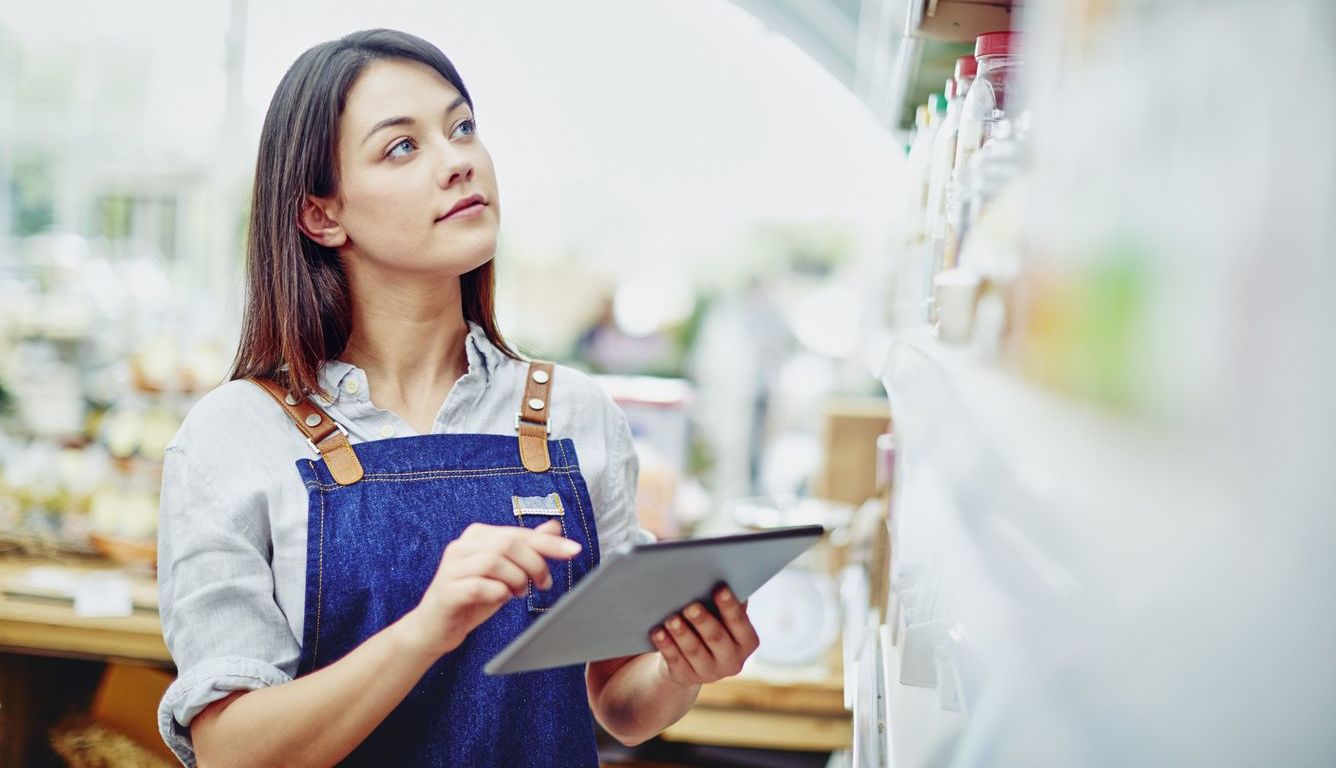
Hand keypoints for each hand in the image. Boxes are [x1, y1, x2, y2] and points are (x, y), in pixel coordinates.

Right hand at [406, 519, 579, 657]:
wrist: (435, 627)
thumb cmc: (473, 596)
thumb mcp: (506, 571)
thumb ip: (527, 548)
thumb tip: (554, 526)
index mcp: (477, 536)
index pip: (519, 533)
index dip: (549, 542)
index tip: (574, 550)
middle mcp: (462, 546)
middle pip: (508, 544)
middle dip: (535, 563)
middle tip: (544, 583)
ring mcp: (451, 568)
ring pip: (494, 561)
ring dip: (516, 579)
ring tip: (519, 592)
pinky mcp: (447, 591)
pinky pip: (478, 586)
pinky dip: (497, 592)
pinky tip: (502, 598)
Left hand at [649, 585, 760, 686]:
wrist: (691, 656)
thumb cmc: (711, 622)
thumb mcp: (722, 614)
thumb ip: (725, 600)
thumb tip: (719, 572)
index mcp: (747, 641)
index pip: (740, 622)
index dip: (730, 606)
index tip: (720, 588)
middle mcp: (733, 661)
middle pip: (717, 638)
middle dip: (703, 621)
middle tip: (691, 606)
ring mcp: (709, 673)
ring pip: (694, 651)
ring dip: (682, 634)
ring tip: (671, 618)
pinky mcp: (685, 678)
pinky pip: (675, 661)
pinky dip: (666, 645)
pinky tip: (657, 632)